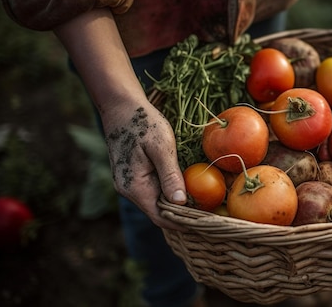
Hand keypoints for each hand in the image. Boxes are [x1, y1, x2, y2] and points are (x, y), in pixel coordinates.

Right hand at [54, 9, 187, 230]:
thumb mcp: (161, 147)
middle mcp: (129, 190)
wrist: (122, 107)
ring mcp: (130, 184)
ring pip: (157, 202)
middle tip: (210, 215)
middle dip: (183, 216)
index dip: (183, 223)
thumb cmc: (143, 123)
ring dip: (177, 204)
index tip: (206, 223)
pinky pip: (154, 191)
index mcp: (134, 187)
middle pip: (159, 212)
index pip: (160, 217)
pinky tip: (187, 189)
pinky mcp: (134, 176)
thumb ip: (170, 175)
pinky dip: (170, 193)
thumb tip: (180, 202)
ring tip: (203, 205)